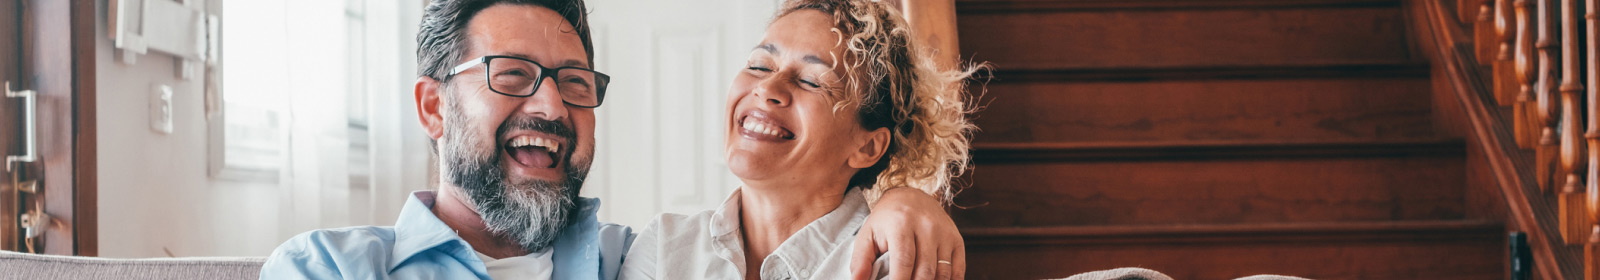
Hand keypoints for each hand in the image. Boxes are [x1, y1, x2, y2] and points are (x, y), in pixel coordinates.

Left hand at [850, 187, 964, 279]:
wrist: (911, 196)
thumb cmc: (887, 220)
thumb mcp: (868, 234)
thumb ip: (860, 259)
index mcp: (901, 224)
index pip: (903, 262)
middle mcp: (926, 227)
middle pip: (925, 271)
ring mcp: (944, 233)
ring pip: (942, 273)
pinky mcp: (956, 239)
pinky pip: (957, 270)